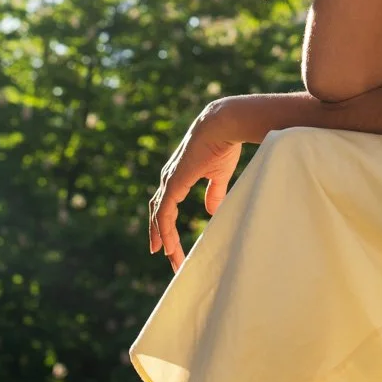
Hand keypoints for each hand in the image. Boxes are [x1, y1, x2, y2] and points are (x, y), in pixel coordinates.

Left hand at [148, 98, 243, 272]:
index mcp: (177, 177)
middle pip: (158, 214)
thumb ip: (214, 192)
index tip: (171, 247)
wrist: (223, 125)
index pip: (166, 207)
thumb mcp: (219, 174)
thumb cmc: (223, 144)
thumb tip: (210, 211)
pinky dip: (163, 231)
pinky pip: (164, 213)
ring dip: (162, 238)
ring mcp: (169, 181)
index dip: (166, 226)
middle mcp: (169, 179)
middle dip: (161, 236)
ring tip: (168, 257)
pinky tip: (167, 247)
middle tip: (167, 256)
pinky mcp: (173, 183)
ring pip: (158, 217)